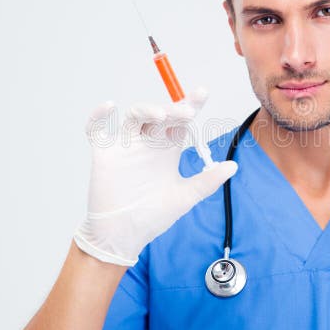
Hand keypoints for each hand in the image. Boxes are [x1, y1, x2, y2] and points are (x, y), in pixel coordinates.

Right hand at [73, 88, 236, 265]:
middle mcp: (148, 143)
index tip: (202, 93)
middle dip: (174, 109)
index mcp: (168, 148)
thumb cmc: (153, 216)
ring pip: (134, 116)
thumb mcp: (185, 197)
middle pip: (161, 114)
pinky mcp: (104, 155)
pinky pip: (96, 130)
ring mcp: (125, 147)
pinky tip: (108, 107)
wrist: (124, 236)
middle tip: (188, 112)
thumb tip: (234, 166)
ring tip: (161, 115)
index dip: (191, 104)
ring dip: (146, 110)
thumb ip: (208, 181)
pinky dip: (98, 116)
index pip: (181, 119)